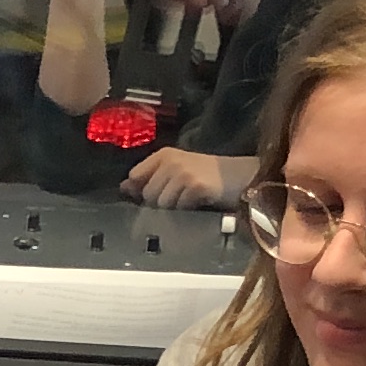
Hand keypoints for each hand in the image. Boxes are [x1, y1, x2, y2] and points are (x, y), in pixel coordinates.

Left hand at [124, 148, 254, 209]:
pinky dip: (188, 211)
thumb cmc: (209, 176)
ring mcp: (183, 172)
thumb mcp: (178, 170)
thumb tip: (124, 187)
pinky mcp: (195, 186)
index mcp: (164, 155)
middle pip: (147, 193)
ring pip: (161, 203)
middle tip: (180, 200)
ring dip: (174, 209)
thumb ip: (151, 177)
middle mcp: (171, 161)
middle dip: (160, 203)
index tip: (153, 197)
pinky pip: (179, 208)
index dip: (139, 191)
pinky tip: (199, 204)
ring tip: (190, 202)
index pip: (135, 175)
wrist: (241, 176)